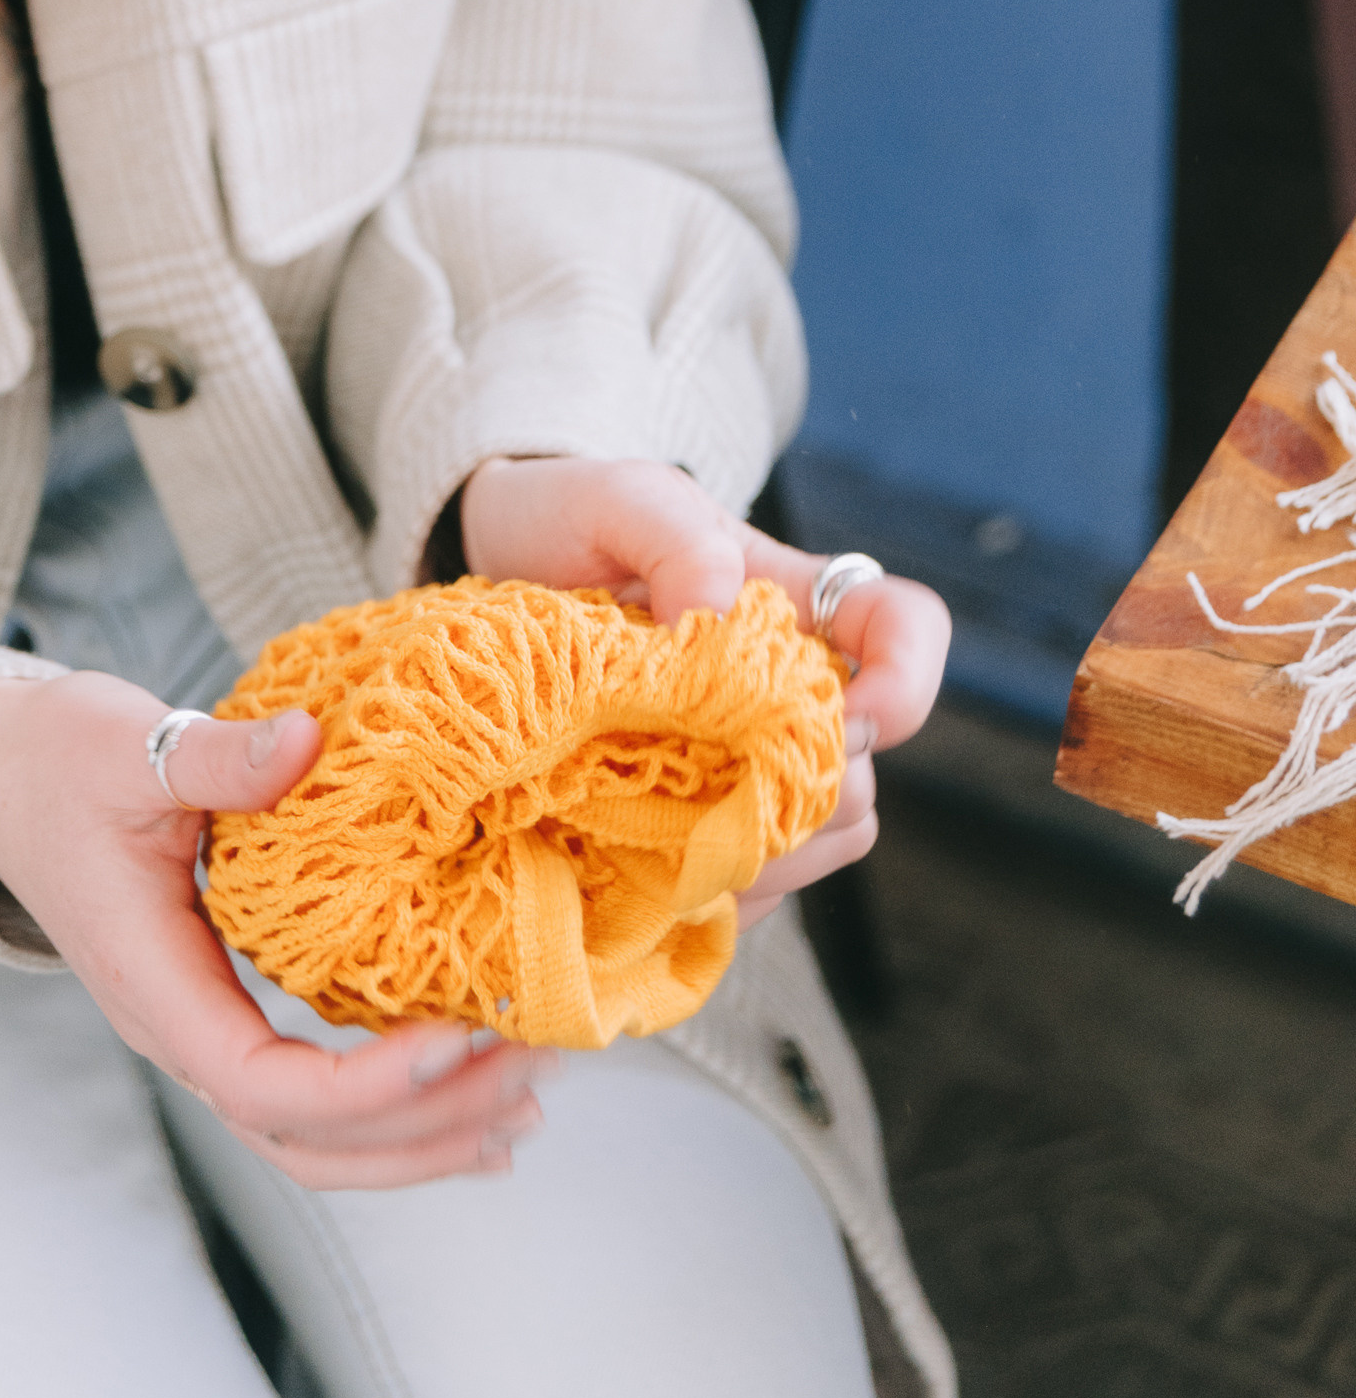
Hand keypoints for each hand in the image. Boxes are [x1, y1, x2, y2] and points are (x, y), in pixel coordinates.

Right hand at [0, 667, 545, 1188]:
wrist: (1, 777)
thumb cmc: (60, 760)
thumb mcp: (130, 744)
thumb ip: (217, 756)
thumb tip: (307, 741)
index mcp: (154, 985)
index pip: (263, 1086)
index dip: (365, 1086)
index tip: (454, 1037)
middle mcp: (180, 1032)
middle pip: (308, 1142)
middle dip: (424, 1125)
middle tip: (529, 1074)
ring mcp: (203, 1030)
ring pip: (314, 1141)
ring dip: (421, 1137)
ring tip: (520, 1112)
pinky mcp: (225, 1010)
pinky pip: (312, 1097)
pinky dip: (393, 1112)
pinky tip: (463, 1098)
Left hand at [455, 453, 951, 925]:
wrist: (489, 572)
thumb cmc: (568, 520)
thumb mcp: (614, 499)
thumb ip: (672, 534)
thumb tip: (721, 602)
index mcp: (788, 606)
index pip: (906, 630)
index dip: (908, 681)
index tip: (851, 719)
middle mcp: (783, 695)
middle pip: (863, 776)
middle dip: (809, 799)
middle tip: (715, 790)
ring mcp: (742, 765)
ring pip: (815, 844)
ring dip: (761, 859)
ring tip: (670, 841)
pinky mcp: (692, 823)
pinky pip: (741, 889)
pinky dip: (708, 898)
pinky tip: (646, 879)